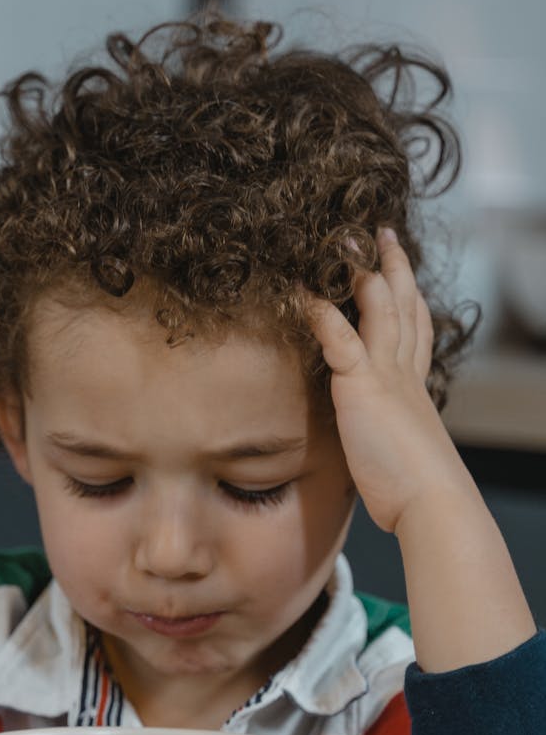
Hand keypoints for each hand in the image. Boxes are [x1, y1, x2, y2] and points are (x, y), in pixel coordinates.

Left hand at [310, 227, 465, 533]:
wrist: (431, 502)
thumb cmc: (413, 487)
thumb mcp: (399, 447)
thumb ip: (385, 431)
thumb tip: (375, 440)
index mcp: (414, 384)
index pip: (415, 328)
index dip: (409, 296)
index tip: (402, 273)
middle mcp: (404, 371)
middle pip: (402, 303)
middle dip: (392, 265)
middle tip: (382, 232)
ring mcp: (386, 374)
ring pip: (378, 306)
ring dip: (360, 270)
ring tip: (344, 240)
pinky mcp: (363, 386)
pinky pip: (339, 338)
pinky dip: (321, 313)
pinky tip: (304, 293)